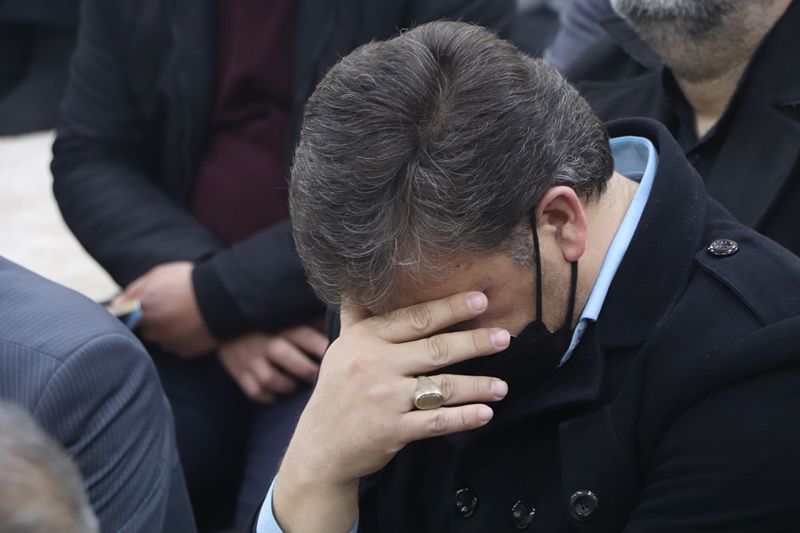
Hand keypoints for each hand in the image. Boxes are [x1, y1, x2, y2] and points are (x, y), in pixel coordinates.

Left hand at [123, 261, 217, 357]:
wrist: (223, 297)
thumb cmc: (190, 281)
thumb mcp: (159, 274)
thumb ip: (134, 290)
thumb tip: (116, 304)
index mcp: (143, 309)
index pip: (125, 317)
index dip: (132, 313)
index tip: (139, 309)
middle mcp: (152, 329)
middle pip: (144, 329)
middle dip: (152, 321)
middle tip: (169, 309)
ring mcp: (168, 343)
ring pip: (161, 339)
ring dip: (167, 331)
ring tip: (184, 318)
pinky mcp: (184, 352)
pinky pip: (178, 347)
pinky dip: (182, 339)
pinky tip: (193, 326)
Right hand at [218, 326, 327, 402]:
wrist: (227, 320)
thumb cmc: (272, 321)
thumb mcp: (291, 316)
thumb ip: (314, 322)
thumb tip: (343, 330)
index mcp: (283, 326)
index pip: (306, 336)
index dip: (323, 348)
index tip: (338, 356)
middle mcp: (267, 342)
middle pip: (288, 358)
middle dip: (307, 370)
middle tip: (318, 377)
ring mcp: (251, 358)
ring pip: (270, 379)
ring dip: (287, 386)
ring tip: (295, 384)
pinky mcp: (239, 372)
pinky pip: (255, 391)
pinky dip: (269, 396)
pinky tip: (278, 394)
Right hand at [273, 292, 509, 532]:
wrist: (321, 447)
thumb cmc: (337, 393)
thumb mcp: (341, 349)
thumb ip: (357, 317)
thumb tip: (359, 283)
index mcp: (365, 339)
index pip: (415, 318)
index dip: (450, 308)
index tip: (480, 301)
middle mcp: (375, 365)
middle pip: (436, 348)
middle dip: (474, 342)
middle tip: (504, 336)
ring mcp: (385, 399)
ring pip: (442, 386)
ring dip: (478, 385)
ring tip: (502, 385)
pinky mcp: (393, 430)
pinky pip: (437, 421)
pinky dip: (464, 418)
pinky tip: (485, 413)